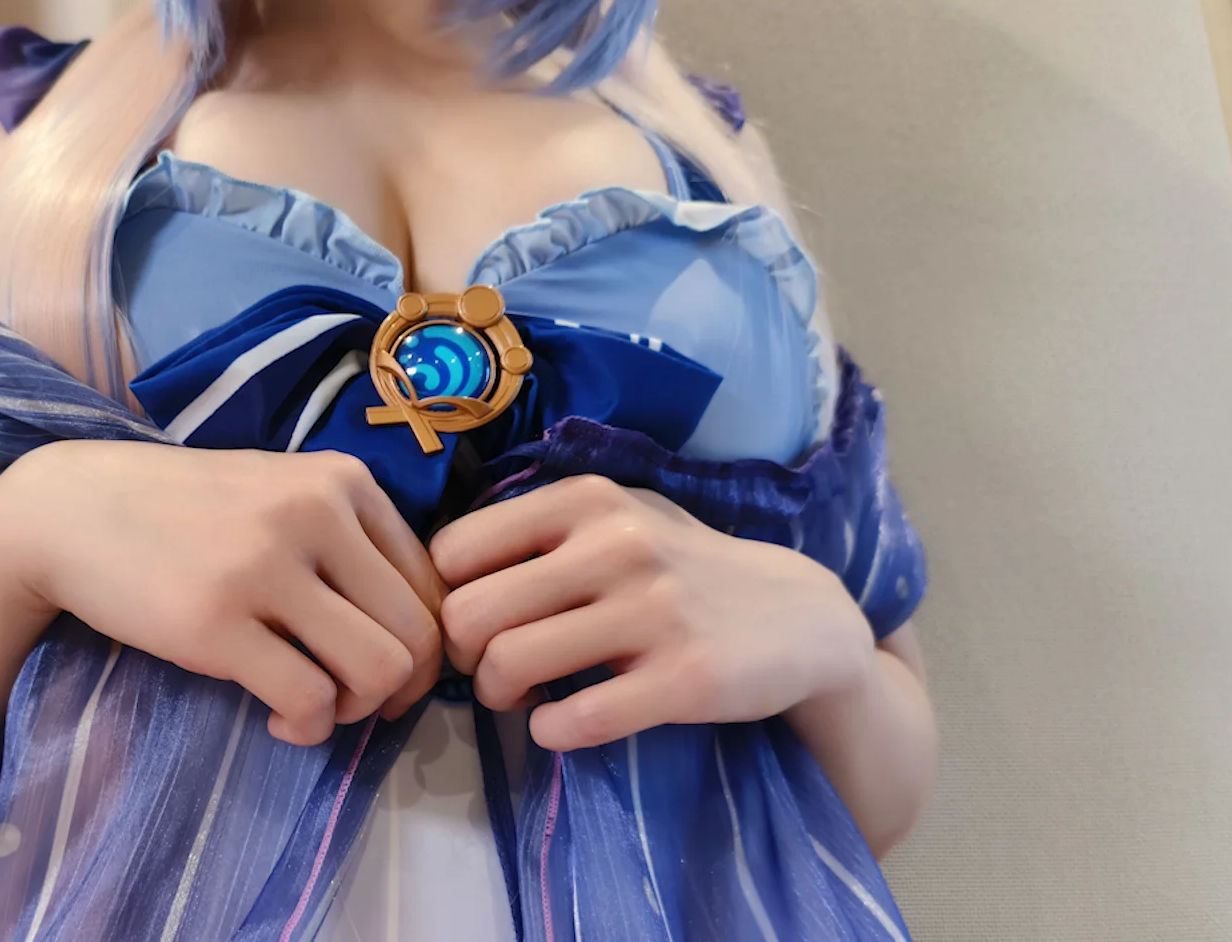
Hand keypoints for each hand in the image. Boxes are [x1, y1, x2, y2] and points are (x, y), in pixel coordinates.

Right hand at [0, 441, 444, 746]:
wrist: (69, 508)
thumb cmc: (183, 511)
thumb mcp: (280, 494)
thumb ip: (348, 540)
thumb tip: (416, 631)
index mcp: (343, 480)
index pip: (431, 585)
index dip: (422, 647)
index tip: (381, 671)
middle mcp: (316, 512)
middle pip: (418, 634)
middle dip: (398, 689)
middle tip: (352, 703)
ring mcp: (265, 565)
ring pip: (378, 669)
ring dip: (356, 711)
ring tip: (313, 708)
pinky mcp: (216, 622)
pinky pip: (309, 700)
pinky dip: (307, 727)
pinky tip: (276, 718)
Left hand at [432, 475, 874, 751]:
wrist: (798, 618)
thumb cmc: (678, 567)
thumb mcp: (613, 518)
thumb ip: (534, 532)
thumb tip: (432, 573)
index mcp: (586, 500)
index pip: (453, 552)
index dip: (446, 598)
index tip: (476, 622)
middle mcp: (617, 545)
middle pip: (468, 614)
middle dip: (463, 656)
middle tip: (491, 669)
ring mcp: (653, 611)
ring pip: (509, 664)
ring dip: (498, 696)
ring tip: (524, 696)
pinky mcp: (685, 679)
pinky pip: (574, 719)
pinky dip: (549, 731)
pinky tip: (561, 724)